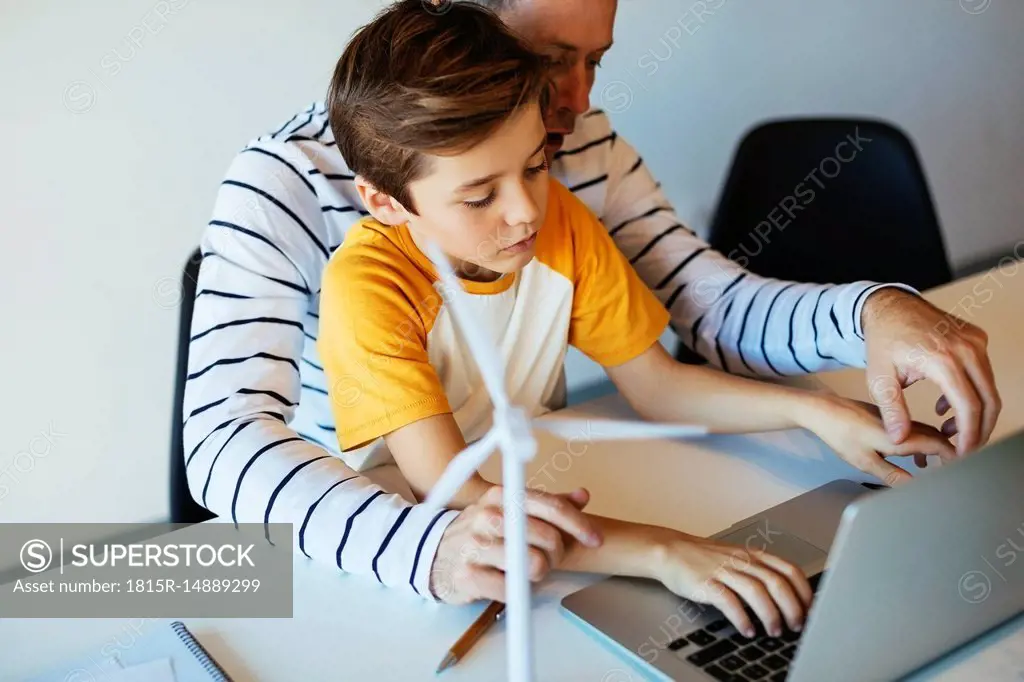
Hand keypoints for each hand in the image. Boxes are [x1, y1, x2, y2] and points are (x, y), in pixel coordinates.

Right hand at [429, 486, 601, 603]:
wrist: (436, 554)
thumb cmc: (481, 533)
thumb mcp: (511, 511)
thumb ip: (547, 505)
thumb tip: (582, 495)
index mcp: (502, 496)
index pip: (551, 506)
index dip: (578, 524)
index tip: (594, 539)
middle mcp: (488, 515)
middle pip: (548, 537)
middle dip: (556, 554)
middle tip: (546, 559)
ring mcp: (475, 544)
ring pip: (534, 565)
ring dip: (537, 574)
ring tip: (524, 570)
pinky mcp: (468, 573)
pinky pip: (512, 589)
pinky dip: (517, 591)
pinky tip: (507, 582)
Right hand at [653, 532, 813, 637]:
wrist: (671, 551)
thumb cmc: (705, 559)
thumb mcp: (737, 559)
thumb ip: (760, 573)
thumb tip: (788, 598)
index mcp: (753, 555)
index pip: (789, 570)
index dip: (804, 592)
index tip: (810, 610)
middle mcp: (741, 561)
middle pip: (776, 582)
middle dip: (792, 607)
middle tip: (796, 626)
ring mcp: (723, 570)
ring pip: (756, 591)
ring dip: (770, 615)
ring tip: (774, 631)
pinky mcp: (706, 583)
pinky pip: (728, 601)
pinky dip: (741, 618)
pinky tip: (747, 630)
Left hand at [800, 395, 956, 484]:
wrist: (822, 410)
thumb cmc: (840, 434)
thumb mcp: (865, 461)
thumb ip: (893, 476)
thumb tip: (917, 488)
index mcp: (902, 435)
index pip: (941, 446)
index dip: (956, 459)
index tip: (961, 473)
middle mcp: (905, 424)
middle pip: (940, 438)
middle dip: (951, 455)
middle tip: (954, 474)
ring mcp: (898, 418)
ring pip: (929, 434)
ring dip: (937, 450)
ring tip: (934, 470)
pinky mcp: (890, 417)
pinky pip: (916, 430)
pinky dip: (922, 444)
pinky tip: (914, 457)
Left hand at [862, 288, 999, 454]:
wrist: (889, 307)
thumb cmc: (883, 340)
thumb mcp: (879, 378)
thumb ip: (891, 410)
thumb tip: (900, 439)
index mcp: (942, 360)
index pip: (969, 406)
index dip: (970, 435)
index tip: (962, 454)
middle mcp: (965, 349)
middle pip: (988, 400)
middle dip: (980, 430)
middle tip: (963, 450)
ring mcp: (975, 341)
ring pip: (989, 388)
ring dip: (975, 414)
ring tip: (948, 431)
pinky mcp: (977, 338)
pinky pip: (983, 373)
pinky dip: (972, 394)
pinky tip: (947, 407)